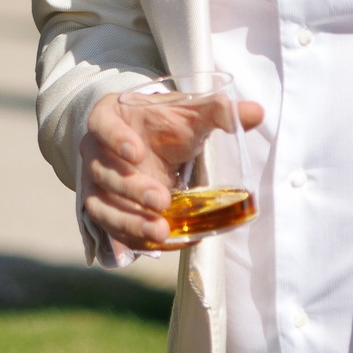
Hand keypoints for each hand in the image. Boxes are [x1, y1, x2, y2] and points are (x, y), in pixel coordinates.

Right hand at [79, 91, 265, 249]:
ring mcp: (96, 184)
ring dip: (129, 220)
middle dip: (133, 189)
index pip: (102, 125)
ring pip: (102, 206)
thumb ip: (217, 111)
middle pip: (105, 172)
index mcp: (109, 119)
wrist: (144, 139)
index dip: (115, 138)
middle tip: (162, 200)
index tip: (137, 152)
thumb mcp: (187, 112)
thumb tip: (256, 112)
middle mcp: (95, 152)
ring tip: (161, 231)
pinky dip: (135, 238)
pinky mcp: (105, 210)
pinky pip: (113, 228)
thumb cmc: (162, 122)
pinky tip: (164, 242)